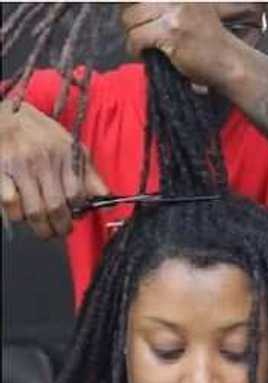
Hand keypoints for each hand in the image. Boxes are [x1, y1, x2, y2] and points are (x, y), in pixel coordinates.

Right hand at [0, 100, 108, 238]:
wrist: (6, 114)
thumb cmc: (40, 132)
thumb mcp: (70, 145)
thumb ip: (88, 172)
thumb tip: (106, 196)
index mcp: (64, 154)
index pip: (77, 193)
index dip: (77, 211)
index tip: (75, 218)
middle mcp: (44, 160)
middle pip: (55, 206)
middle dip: (60, 226)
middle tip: (60, 232)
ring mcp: (20, 166)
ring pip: (33, 209)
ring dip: (39, 226)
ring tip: (43, 230)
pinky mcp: (0, 170)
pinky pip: (10, 202)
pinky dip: (16, 215)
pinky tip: (21, 216)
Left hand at [119, 3, 246, 88]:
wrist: (230, 62)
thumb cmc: (209, 42)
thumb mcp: (187, 11)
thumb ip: (164, 5)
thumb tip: (126, 4)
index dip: (131, 5)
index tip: (136, 16)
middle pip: (132, 4)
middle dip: (131, 22)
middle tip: (141, 35)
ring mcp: (175, 13)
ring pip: (131, 20)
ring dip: (133, 36)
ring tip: (143, 46)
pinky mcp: (171, 32)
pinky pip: (137, 37)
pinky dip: (135, 49)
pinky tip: (144, 53)